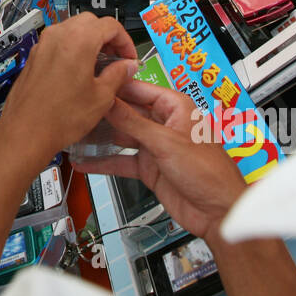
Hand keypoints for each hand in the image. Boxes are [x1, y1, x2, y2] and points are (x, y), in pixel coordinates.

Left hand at [0, 13, 136, 173]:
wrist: (25, 132)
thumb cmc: (60, 118)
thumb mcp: (101, 97)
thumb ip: (118, 75)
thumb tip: (127, 66)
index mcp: (78, 40)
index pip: (110, 25)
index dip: (125, 41)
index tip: (129, 57)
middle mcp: (58, 36)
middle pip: (90, 22)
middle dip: (107, 36)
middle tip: (116, 58)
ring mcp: (43, 44)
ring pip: (72, 28)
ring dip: (89, 40)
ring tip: (98, 65)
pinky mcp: (34, 55)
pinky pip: (57, 41)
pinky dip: (72, 48)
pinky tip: (78, 71)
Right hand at [74, 80, 245, 242]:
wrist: (218, 212)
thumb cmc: (209, 173)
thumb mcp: (165, 143)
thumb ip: (133, 123)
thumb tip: (109, 103)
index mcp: (175, 107)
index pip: (139, 89)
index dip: (116, 86)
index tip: (92, 83)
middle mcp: (164, 123)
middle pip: (128, 112)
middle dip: (104, 113)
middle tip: (78, 109)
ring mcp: (156, 146)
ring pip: (122, 137)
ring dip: (101, 138)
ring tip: (76, 134)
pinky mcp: (150, 167)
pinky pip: (123, 161)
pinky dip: (105, 162)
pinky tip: (86, 162)